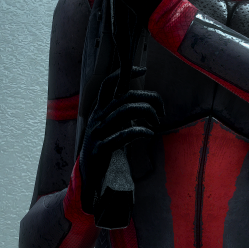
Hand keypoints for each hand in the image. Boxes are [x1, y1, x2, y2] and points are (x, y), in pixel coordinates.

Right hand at [78, 70, 161, 215]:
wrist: (87, 178)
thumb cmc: (103, 150)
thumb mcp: (109, 128)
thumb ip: (119, 113)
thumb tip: (140, 101)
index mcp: (98, 111)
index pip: (108, 84)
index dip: (125, 73)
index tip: (143, 69)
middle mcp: (96, 118)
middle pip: (124, 97)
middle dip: (148, 99)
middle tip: (161, 111)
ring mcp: (97, 133)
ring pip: (125, 111)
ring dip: (147, 114)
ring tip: (157, 123)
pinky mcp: (100, 149)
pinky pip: (122, 135)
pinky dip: (139, 131)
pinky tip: (149, 133)